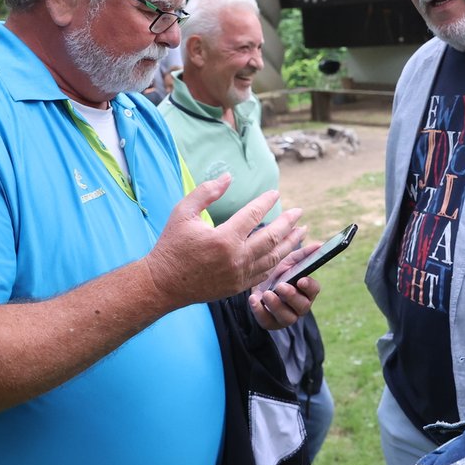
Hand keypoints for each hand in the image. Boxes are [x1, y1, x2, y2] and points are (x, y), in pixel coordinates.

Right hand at [143, 174, 302, 309]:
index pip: (254, 215)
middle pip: (272, 237)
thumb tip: (228, 177)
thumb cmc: (171, 245)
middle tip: (299, 212)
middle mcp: (236, 258)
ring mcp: (240, 275)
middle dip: (288, 223)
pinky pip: (266, 273)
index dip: (266, 201)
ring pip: (274, 258)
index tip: (275, 194)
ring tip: (301, 232)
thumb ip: (206, 192)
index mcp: (224, 238)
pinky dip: (279, 262)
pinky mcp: (238, 287)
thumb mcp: (183, 213)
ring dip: (291, 243)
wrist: (163, 284)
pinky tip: (285, 253)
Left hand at [251, 241, 321, 329]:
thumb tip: (320, 244)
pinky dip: (259, 311)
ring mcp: (285, 316)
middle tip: (281, 286)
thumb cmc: (277, 272)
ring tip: (267, 294)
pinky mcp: (270, 322)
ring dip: (277, 305)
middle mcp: (298, 305)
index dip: (309, 286)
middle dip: (292, 296)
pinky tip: (254, 299)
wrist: (255, 282)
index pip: (314, 290)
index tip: (301, 280)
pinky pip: (267, 321)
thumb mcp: (288, 261)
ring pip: (287, 317)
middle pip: (302, 306)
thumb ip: (303, 254)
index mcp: (306, 290)